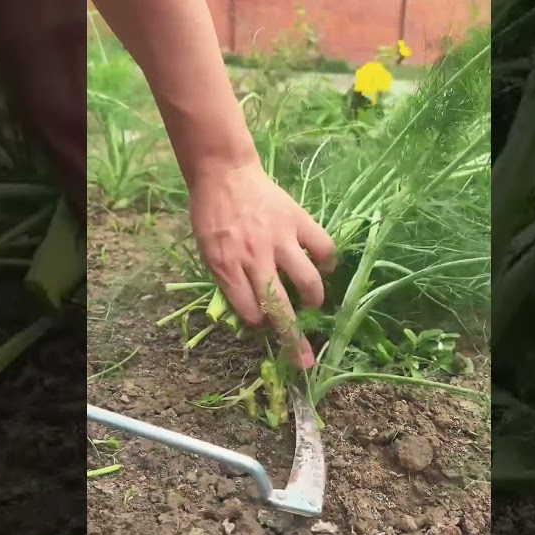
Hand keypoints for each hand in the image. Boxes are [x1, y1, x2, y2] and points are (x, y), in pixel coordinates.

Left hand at [188, 163, 335, 368]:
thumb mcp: (207, 252)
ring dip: (314, 299)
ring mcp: (279, 238)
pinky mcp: (298, 220)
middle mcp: (254, 257)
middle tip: (306, 360)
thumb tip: (251, 311)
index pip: (249, 311)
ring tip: (313, 303)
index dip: (259, 324)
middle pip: (279, 307)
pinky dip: (327, 261)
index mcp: (226, 267)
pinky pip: (323, 247)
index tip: (263, 325)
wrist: (225, 174)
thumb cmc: (212, 216)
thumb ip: (227, 280)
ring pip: (307, 281)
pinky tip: (324, 266)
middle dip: (294, 340)